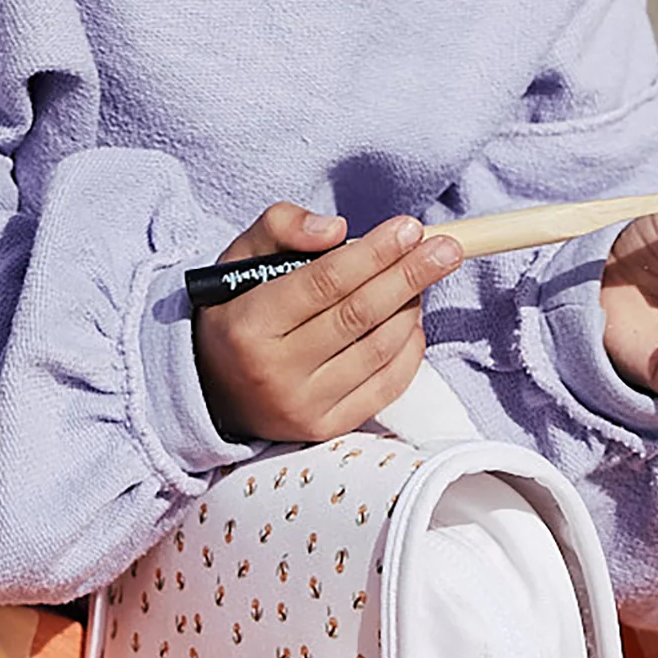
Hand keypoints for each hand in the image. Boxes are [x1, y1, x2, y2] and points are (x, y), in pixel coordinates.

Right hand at [194, 203, 462, 442]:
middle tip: (447, 247)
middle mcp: (274, 372)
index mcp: (248, 325)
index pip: (323, 283)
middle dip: (409, 276)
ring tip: (426, 274)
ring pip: (377, 350)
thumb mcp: (240, 258)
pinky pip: (385, 387)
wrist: (210, 388)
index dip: (372, 254)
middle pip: (358, 315)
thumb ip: (282, 228)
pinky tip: (414, 319)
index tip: (409, 228)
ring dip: (411, 308)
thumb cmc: (236, 311)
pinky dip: (409, 350)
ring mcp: (302, 406)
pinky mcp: (325, 429)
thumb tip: (338, 229)